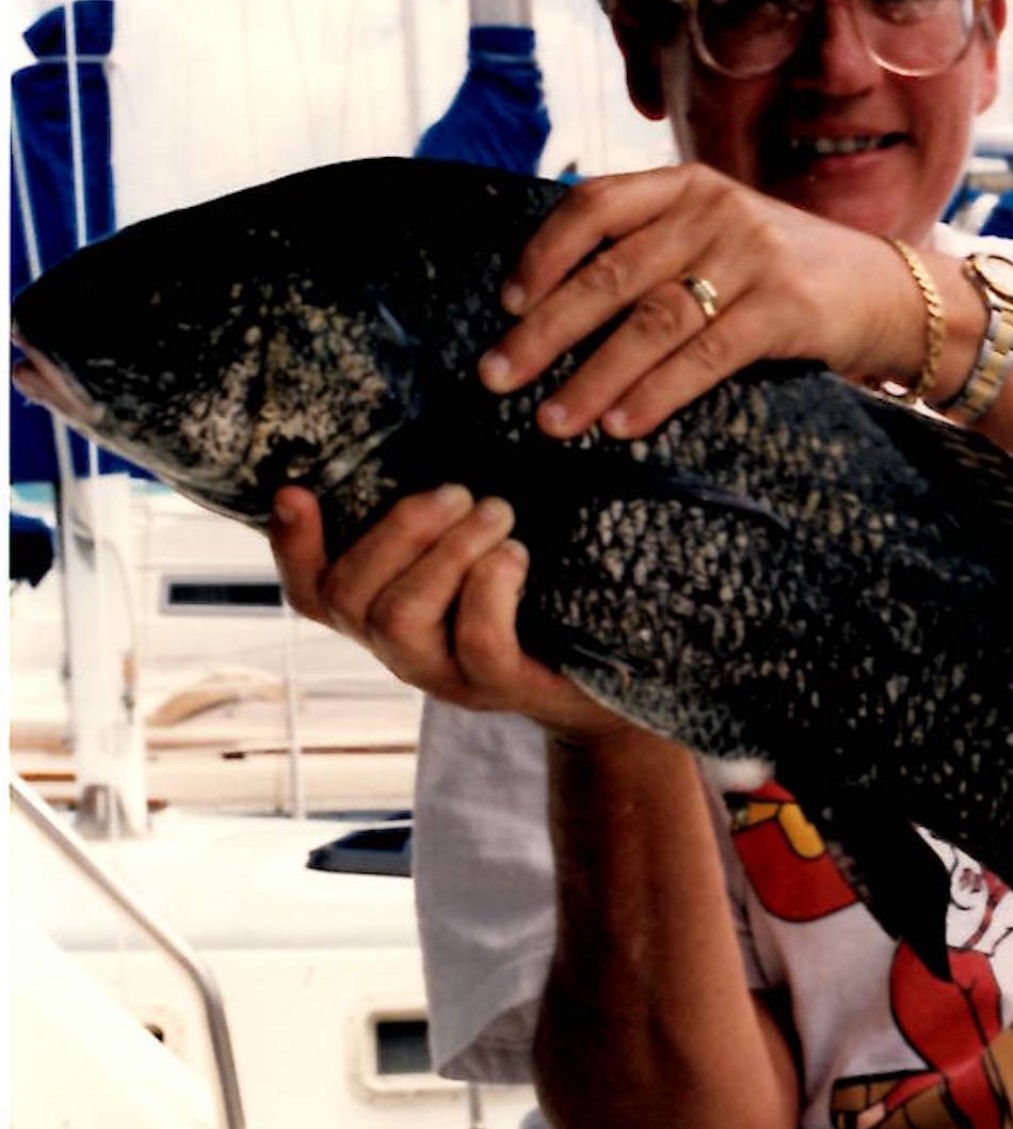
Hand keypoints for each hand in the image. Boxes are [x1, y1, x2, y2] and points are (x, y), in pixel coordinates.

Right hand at [269, 483, 627, 737]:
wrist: (605, 673)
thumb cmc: (533, 592)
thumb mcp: (476, 549)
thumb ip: (435, 516)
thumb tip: (409, 439)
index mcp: (380, 613)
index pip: (308, 592)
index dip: (291, 545)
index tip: (295, 490)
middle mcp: (397, 652)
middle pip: (349, 596)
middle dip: (400, 530)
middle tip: (460, 491)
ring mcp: (443, 678)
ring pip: (401, 617)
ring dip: (447, 552)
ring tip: (496, 513)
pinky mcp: (497, 689)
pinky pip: (477, 641)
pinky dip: (491, 588)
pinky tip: (515, 556)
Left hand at [476, 163, 927, 439]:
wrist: (890, 293)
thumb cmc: (785, 276)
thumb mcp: (720, 238)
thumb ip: (654, 250)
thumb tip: (553, 305)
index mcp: (687, 186)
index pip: (595, 205)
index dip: (543, 254)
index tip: (506, 304)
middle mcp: (715, 211)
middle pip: (611, 273)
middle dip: (545, 331)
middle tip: (497, 377)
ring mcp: (752, 256)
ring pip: (651, 321)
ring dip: (593, 377)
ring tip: (552, 421)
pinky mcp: (785, 308)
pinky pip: (705, 356)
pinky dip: (656, 394)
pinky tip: (622, 425)